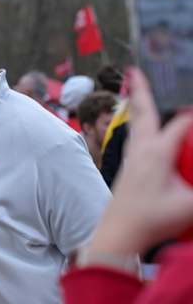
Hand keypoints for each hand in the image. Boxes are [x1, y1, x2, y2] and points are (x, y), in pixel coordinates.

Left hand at [88, 68, 192, 256]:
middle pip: (144, 113)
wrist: (117, 234)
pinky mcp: (128, 168)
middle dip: (143, 91)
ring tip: (137, 89)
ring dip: (139, 106)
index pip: (181, 123)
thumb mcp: (189, 206)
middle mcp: (141, 150)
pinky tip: (141, 127)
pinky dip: (139, 124)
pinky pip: (135, 137)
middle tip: (135, 70)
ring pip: (136, 124)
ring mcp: (132, 158)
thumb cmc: (152, 220)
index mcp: (156, 152)